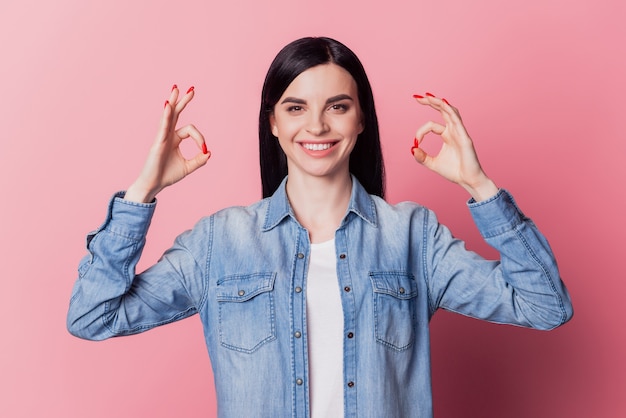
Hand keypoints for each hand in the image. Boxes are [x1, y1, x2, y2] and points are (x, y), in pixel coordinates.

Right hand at [125, 85, 210, 202]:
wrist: (153, 185)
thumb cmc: (167, 175)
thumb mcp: (188, 167)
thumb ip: (199, 160)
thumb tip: (209, 152)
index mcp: (174, 138)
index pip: (190, 130)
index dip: (200, 138)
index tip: (204, 150)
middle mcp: (167, 134)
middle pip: (176, 113)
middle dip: (183, 101)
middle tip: (191, 89)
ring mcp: (162, 137)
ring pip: (168, 116)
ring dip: (173, 102)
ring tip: (176, 88)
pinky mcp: (158, 142)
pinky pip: (163, 126)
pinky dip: (166, 116)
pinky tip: (168, 105)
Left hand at [411, 93, 497, 200]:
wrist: (468, 181)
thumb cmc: (454, 172)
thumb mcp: (432, 164)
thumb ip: (421, 157)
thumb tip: (412, 148)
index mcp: (447, 135)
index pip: (431, 125)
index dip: (420, 132)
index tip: (416, 142)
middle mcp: (454, 131)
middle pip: (442, 111)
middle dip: (430, 102)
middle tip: (417, 97)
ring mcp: (460, 132)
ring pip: (450, 112)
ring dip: (439, 103)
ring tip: (428, 96)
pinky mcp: (464, 138)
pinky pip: (457, 121)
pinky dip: (450, 111)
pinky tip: (442, 103)